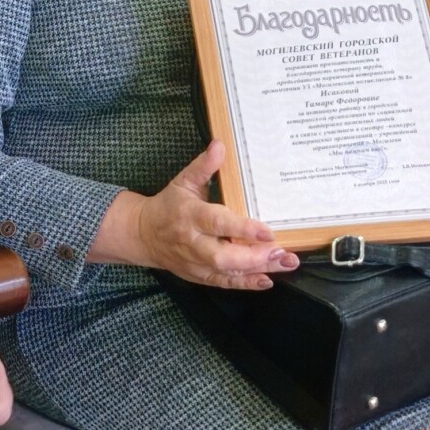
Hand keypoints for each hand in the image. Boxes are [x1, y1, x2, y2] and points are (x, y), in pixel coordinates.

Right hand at [134, 141, 297, 289]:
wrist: (143, 234)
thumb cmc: (169, 205)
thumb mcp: (183, 181)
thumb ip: (203, 166)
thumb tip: (220, 145)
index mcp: (191, 215)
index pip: (218, 223)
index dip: (243, 229)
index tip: (267, 231)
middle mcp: (193, 242)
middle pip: (224, 255)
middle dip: (254, 256)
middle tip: (281, 251)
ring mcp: (196, 262)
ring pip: (227, 271)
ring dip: (257, 270)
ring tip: (285, 263)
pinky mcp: (199, 275)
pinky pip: (223, 282)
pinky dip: (245, 283)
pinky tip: (267, 280)